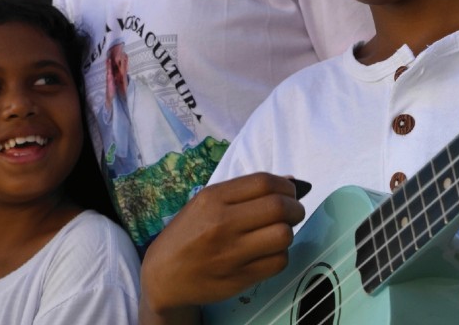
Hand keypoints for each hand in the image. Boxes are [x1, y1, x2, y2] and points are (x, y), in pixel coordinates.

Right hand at [141, 173, 304, 315]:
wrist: (163, 275)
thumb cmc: (187, 234)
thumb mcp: (205, 204)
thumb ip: (244, 192)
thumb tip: (291, 181)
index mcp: (212, 198)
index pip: (264, 182)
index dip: (287, 186)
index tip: (289, 193)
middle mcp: (222, 223)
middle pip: (279, 207)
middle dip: (295, 209)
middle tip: (292, 213)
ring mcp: (231, 253)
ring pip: (283, 236)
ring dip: (288, 233)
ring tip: (277, 234)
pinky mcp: (239, 278)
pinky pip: (278, 262)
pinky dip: (280, 255)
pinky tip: (269, 253)